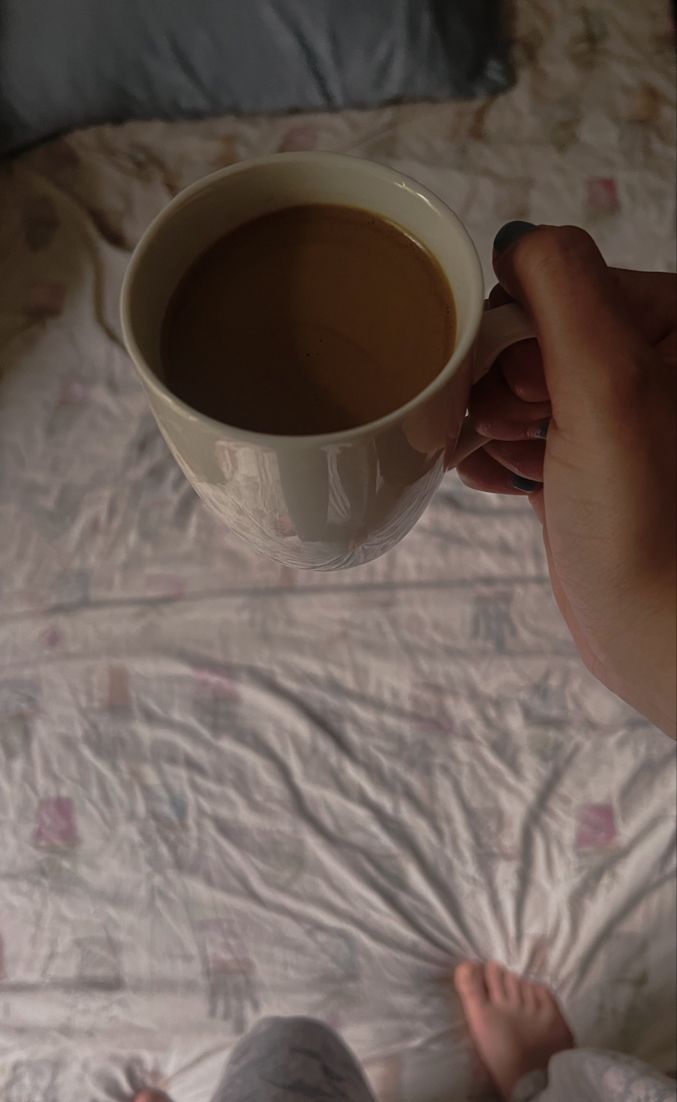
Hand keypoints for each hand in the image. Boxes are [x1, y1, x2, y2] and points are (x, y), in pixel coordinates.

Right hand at [460, 224, 675, 735]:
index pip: (564, 286)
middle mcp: (650, 367)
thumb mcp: (608, 383)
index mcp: (673, 325)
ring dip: (486, 417)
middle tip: (506, 424)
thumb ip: (563, 290)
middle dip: (500, 379)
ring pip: (521, 386)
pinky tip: (484, 473)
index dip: (519, 332)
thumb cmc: (643, 522)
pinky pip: (523, 434)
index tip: (519, 391)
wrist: (654, 630)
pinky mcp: (587, 468)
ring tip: (490, 452)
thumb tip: (515, 241)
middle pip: (535, 336)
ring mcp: (616, 421)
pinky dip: (493, 452)